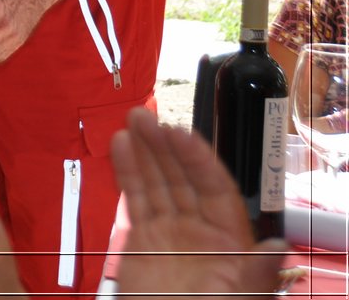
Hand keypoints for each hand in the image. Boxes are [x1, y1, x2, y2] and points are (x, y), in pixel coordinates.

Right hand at [112, 107, 288, 299]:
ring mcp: (171, 234)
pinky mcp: (144, 241)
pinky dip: (128, 172)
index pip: (216, 190)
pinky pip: (137, 199)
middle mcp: (202, 232)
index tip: (179, 134)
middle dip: (165, 147)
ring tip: (131, 120)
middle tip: (145, 117)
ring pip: (159, 183)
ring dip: (144, 151)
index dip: (198, 160)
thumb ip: (255, 274)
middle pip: (184, 180)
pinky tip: (120, 147)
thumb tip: (278, 243)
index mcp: (231, 244)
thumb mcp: (234, 299)